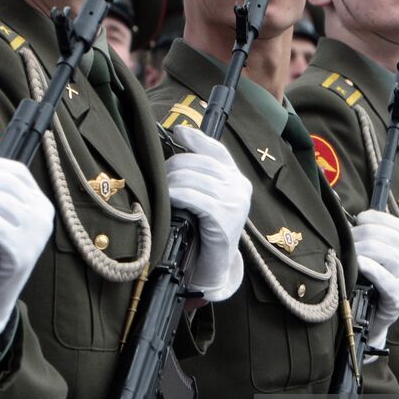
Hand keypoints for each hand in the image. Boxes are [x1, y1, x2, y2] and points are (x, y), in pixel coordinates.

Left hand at [165, 126, 252, 300]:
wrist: (214, 266)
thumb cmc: (204, 231)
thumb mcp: (205, 198)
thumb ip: (199, 175)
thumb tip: (178, 140)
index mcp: (237, 178)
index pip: (215, 148)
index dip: (195, 138)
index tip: (176, 132)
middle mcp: (239, 186)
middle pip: (197, 162)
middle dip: (172, 168)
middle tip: (158, 180)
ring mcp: (234, 202)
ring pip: (192, 179)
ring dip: (170, 185)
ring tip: (162, 195)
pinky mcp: (224, 218)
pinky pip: (193, 197)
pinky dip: (177, 197)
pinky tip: (169, 202)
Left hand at [352, 209, 398, 354]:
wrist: (371, 320)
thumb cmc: (366, 284)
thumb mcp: (369, 259)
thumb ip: (362, 240)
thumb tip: (341, 220)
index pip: (397, 226)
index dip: (376, 218)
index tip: (358, 220)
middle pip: (391, 238)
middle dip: (365, 233)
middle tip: (347, 239)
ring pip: (391, 256)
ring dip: (366, 249)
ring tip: (350, 253)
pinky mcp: (397, 298)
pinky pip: (387, 280)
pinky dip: (373, 269)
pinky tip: (360, 264)